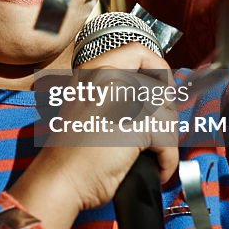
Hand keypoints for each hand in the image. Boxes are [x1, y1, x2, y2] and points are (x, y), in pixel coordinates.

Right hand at [10, 43, 179, 228]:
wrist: (60, 177)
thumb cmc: (71, 150)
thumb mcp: (85, 105)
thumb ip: (114, 90)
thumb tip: (156, 92)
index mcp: (93, 71)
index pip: (138, 51)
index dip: (158, 68)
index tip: (161, 87)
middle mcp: (107, 79)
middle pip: (160, 88)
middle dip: (164, 115)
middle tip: (153, 135)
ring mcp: (122, 100)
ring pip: (168, 114)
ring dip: (166, 140)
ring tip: (150, 155)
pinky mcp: (136, 126)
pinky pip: (169, 139)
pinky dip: (167, 159)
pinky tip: (154, 167)